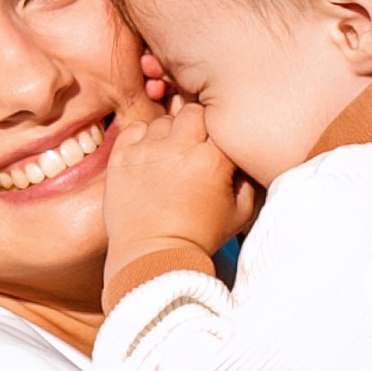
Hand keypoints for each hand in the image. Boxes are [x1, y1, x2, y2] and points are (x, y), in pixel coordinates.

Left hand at [103, 92, 249, 283]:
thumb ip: (249, 182)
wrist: (152, 258)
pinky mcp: (122, 156)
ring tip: (170, 159)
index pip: (221, 123)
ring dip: (169, 134)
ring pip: (163, 120)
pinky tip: (149, 158)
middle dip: (197, 127)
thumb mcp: (239, 215)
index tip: (216, 150)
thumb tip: (245, 160)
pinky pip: (135, 128)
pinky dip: (142, 138)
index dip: (219, 136)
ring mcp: (147, 150)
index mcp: (212, 160)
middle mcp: (179, 148)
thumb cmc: (197, 239)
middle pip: (193, 112)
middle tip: (194, 150)